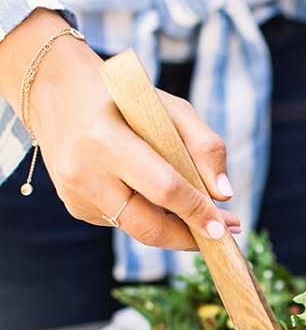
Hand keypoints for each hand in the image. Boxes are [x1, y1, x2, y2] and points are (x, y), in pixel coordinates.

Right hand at [5, 11, 239, 248]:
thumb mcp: (169, 106)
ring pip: (138, 229)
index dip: (197, 211)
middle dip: (189, 237)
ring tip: (199, 215)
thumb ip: (204, 145)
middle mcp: (85, 174)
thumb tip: (224, 195)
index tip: (225, 227)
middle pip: (149, 226)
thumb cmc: (123, 97)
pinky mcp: (76, 207)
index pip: (164, 188)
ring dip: (173, 229)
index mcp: (106, 141)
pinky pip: (124, 221)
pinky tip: (152, 194)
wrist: (55, 92)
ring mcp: (76, 195)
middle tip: (222, 236)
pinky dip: (148, 214)